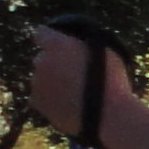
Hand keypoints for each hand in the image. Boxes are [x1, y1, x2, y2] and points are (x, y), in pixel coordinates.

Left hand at [22, 25, 134, 144]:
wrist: (109, 115)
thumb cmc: (112, 82)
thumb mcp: (104, 53)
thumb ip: (84, 46)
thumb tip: (79, 46)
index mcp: (57, 44)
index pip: (41, 33)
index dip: (50, 39)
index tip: (58, 45)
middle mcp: (41, 60)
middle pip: (42, 59)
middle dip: (54, 65)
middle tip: (74, 75)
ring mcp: (36, 82)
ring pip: (41, 80)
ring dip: (53, 84)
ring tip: (75, 95)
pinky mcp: (37, 102)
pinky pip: (40, 98)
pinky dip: (51, 101)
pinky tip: (68, 106)